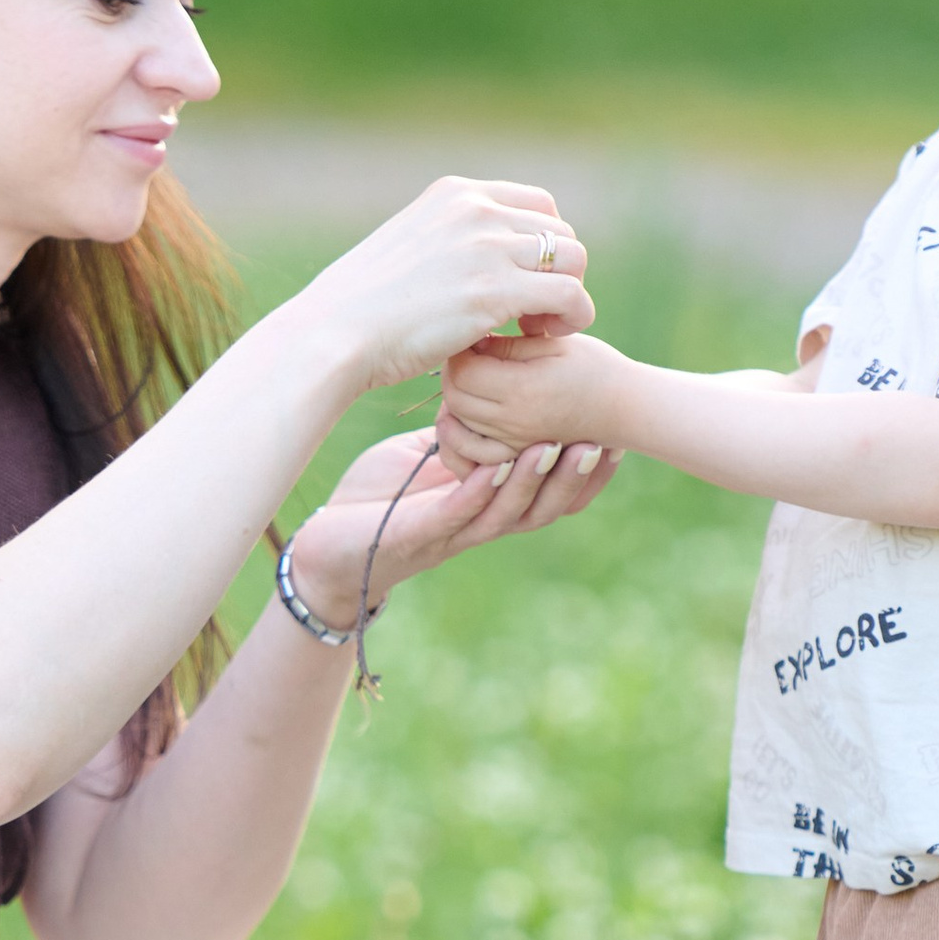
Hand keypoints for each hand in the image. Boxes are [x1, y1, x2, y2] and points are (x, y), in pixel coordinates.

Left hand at [284, 423, 617, 627]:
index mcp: (487, 504)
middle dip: (577, 477)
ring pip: (507, 512)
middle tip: (605, 441)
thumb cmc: (376, 499)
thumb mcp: (428, 457)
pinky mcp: (413, 535)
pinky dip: (478, 492)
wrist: (324, 547)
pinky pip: (454, 514)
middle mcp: (478, 523)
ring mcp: (449, 532)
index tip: (614, 436)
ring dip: (536, 482)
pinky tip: (495, 468)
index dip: (585, 472)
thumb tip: (497, 392)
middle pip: (544, 507)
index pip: (551, 492)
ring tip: (561, 448)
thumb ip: (466, 436)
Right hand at [290, 181, 592, 401]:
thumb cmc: (360, 309)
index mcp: (455, 194)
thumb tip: (472, 263)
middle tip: (532, 315)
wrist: (333, 334)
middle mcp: (476, 209)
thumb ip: (446, 244)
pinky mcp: (496, 290)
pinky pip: (571, 296)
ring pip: (573, 259)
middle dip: (557, 274)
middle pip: (561, 231)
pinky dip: (572, 319)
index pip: (538, 205)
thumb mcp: (405, 250)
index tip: (523, 284)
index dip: (542, 248)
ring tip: (537, 328)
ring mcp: (487, 246)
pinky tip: (541, 338)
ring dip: (567, 296)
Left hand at [437, 329, 626, 470]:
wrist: (625, 407)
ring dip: (458, 397)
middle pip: (455, 398)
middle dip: (455, 372)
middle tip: (472, 352)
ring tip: (476, 374)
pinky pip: (473, 447)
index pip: (463, 371)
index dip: (461, 349)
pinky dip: (465, 427)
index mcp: (522, 390)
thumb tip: (470, 340)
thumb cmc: (594, 367)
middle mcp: (513, 423)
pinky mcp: (516, 453)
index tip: (475, 333)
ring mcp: (513, 443)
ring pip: (459, 422)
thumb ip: (508, 345)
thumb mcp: (552, 345)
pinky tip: (478, 405)